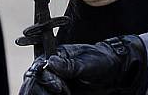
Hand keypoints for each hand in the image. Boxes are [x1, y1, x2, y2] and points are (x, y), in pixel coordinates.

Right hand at [18, 36, 147, 94]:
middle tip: (63, 94)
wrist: (114, 73)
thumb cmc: (101, 61)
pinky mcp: (59, 93)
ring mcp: (53, 83)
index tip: (60, 88)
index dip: (45, 79)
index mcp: (55, 56)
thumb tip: (51, 62)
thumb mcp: (87, 63)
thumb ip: (69, 65)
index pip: (39, 68)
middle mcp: (50, 70)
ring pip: (35, 91)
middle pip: (32, 82)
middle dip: (42, 91)